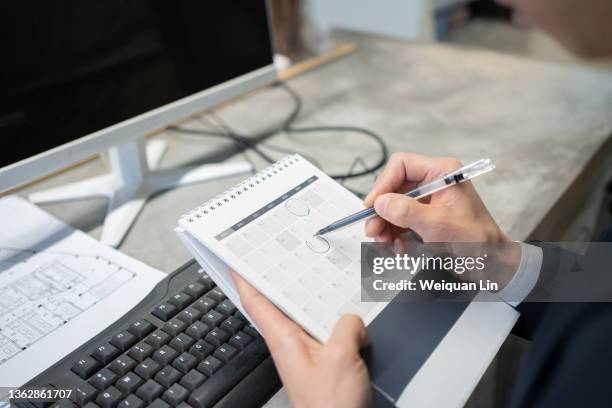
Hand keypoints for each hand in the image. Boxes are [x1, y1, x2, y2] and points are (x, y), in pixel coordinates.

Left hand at [232, 272, 370, 407]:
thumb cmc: (330, 407)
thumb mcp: (340, 357)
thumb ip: (345, 327)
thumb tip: (353, 319)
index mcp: (284, 340)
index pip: (257, 303)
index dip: (246, 280)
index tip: (237, 262)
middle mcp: (292, 346)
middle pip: (282, 306)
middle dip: (281, 282)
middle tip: (281, 260)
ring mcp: (309, 355)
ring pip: (308, 319)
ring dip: (313, 301)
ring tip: (321, 280)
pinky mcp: (325, 365)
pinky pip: (327, 334)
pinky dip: (335, 321)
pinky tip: (349, 316)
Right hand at [364, 153, 509, 242]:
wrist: (492, 264)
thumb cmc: (477, 241)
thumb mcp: (439, 225)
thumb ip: (407, 212)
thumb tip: (381, 203)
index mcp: (442, 172)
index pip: (401, 165)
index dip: (383, 184)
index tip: (373, 206)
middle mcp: (433, 182)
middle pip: (393, 187)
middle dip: (382, 211)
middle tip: (374, 230)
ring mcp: (428, 200)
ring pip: (393, 206)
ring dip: (385, 226)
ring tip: (386, 244)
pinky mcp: (424, 216)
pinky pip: (399, 220)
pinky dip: (394, 234)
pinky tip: (398, 247)